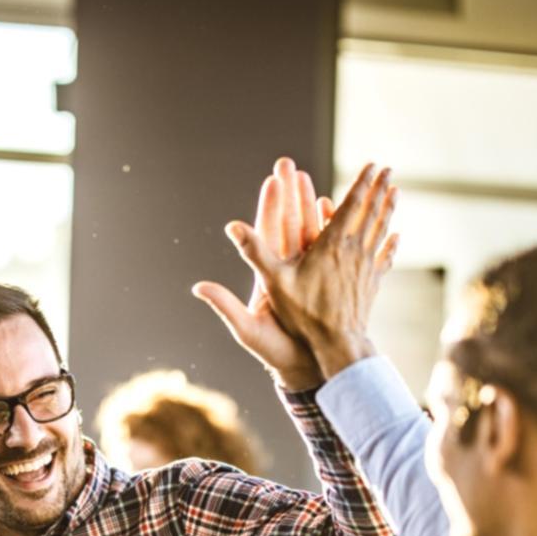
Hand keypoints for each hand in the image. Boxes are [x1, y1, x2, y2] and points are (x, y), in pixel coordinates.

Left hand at [194, 157, 328, 391]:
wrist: (305, 370)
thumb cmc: (274, 353)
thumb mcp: (248, 331)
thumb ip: (225, 307)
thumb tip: (198, 287)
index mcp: (267, 278)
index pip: (267, 235)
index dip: (270, 208)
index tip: (273, 181)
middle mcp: (285, 272)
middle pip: (287, 225)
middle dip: (289, 196)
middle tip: (288, 166)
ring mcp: (307, 275)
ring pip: (310, 233)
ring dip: (311, 206)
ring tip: (312, 178)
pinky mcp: (325, 282)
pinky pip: (331, 250)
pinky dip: (334, 229)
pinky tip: (338, 209)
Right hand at [225, 162, 398, 377]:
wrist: (337, 344)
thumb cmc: (303, 313)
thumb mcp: (273, 281)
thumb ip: (254, 252)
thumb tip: (232, 226)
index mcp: (331, 244)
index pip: (350, 205)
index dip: (361, 183)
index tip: (373, 165)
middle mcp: (353, 251)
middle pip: (369, 212)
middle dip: (378, 188)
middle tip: (388, 169)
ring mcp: (365, 267)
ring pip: (380, 230)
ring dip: (388, 209)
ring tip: (396, 192)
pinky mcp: (371, 284)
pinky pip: (383, 258)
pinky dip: (390, 244)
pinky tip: (396, 237)